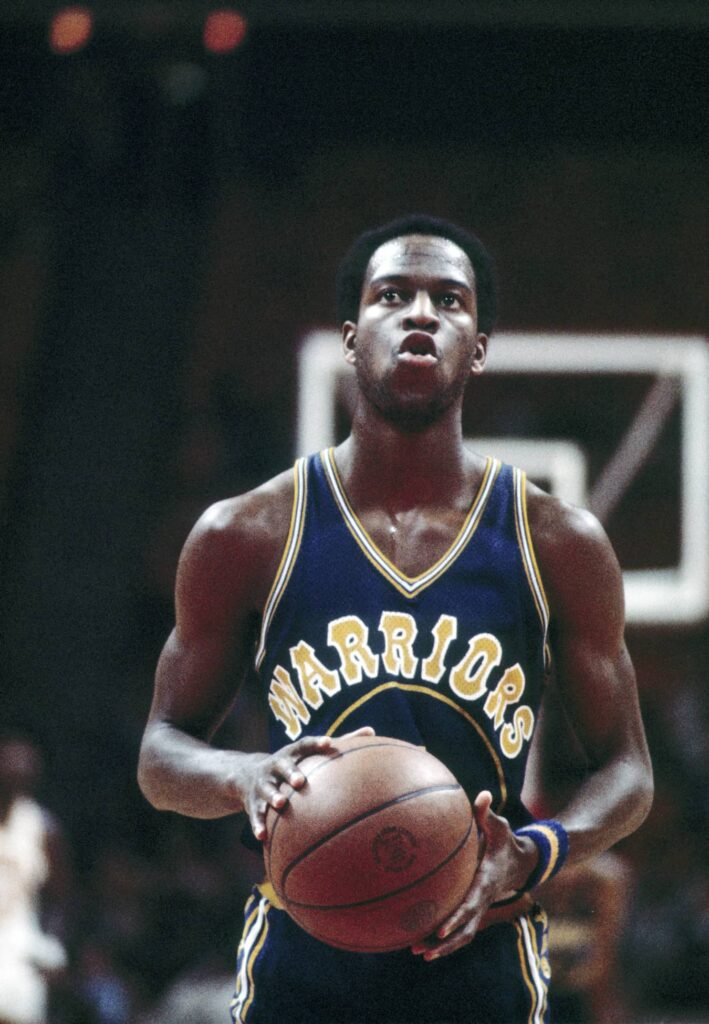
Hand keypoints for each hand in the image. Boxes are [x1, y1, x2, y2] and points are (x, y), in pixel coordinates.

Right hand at [245, 727, 374, 840]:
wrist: (247, 775)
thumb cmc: (292, 764)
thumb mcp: (309, 753)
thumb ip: (341, 742)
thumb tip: (371, 732)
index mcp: (292, 753)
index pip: (304, 744)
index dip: (316, 743)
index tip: (328, 742)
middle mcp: (276, 766)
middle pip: (283, 766)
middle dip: (290, 773)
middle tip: (300, 781)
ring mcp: (263, 783)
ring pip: (267, 789)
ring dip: (272, 796)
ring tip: (280, 804)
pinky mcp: (252, 802)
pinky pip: (255, 814)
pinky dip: (258, 824)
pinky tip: (262, 836)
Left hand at [411, 790, 538, 960]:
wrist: (522, 861)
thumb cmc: (505, 841)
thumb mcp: (499, 826)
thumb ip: (487, 814)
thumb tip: (482, 794)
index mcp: (486, 882)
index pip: (470, 904)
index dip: (456, 918)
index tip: (440, 929)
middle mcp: (483, 900)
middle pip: (464, 929)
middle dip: (444, 941)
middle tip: (421, 949)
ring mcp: (480, 908)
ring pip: (462, 935)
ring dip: (442, 947)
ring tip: (417, 952)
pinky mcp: (476, 909)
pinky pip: (461, 929)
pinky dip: (445, 939)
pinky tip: (423, 942)